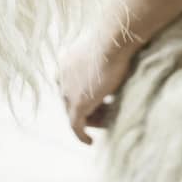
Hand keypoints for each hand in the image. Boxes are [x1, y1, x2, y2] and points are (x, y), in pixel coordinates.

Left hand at [59, 31, 135, 145]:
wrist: (113, 41)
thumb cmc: (117, 39)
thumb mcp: (108, 49)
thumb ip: (106, 60)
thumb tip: (120, 62)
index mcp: (66, 63)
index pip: (70, 84)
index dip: (84, 93)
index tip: (98, 100)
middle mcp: (62, 78)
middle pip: (72, 100)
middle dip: (89, 108)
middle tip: (107, 114)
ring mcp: (67, 92)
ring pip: (75, 113)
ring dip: (91, 120)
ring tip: (108, 124)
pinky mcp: (77, 104)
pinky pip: (75, 125)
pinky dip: (81, 134)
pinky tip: (90, 142)